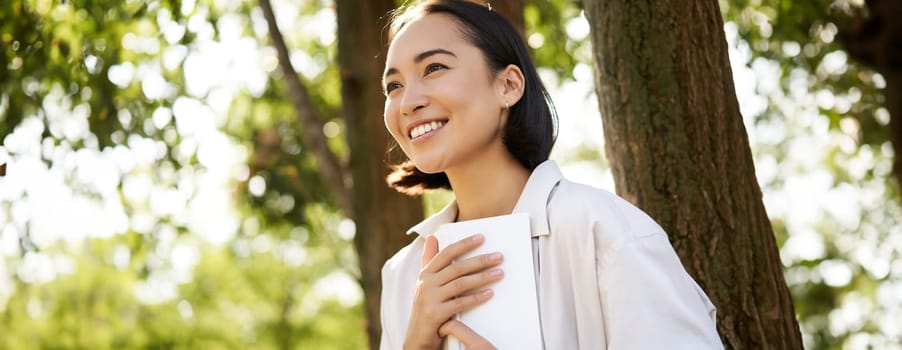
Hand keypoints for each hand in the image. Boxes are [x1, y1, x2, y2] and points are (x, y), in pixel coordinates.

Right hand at [402, 234, 503, 349]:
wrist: (417, 335)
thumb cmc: (426, 306)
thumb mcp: (425, 282)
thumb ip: (429, 259)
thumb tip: (432, 237)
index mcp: (425, 273)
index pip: (446, 253)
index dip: (464, 244)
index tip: (481, 238)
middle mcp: (426, 283)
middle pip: (457, 267)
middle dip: (480, 260)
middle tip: (499, 256)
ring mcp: (430, 298)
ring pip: (460, 283)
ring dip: (482, 277)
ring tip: (499, 273)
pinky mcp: (436, 314)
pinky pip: (460, 303)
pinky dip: (476, 298)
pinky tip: (490, 293)